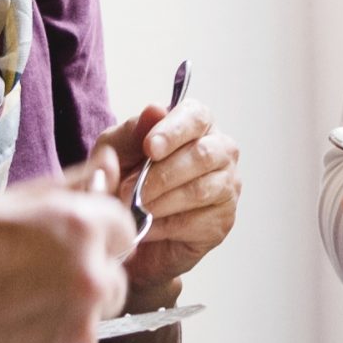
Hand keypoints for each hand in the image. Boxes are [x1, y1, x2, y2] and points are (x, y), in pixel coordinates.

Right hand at [0, 179, 132, 342]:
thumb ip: (63, 190)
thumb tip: (107, 169)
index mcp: (79, 229)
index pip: (124, 232)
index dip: (95, 241)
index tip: (63, 252)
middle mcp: (89, 280)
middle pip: (111, 282)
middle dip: (81, 285)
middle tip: (23, 291)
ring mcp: (78, 335)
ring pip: (88, 326)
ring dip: (61, 325)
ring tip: (3, 323)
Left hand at [87, 97, 240, 292]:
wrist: (125, 231)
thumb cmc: (125, 181)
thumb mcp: (116, 153)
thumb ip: (132, 133)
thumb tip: (155, 110)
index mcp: (196, 126)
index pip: (197, 116)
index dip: (174, 131)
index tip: (149, 148)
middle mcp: (220, 151)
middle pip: (202, 154)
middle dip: (161, 174)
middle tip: (129, 189)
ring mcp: (227, 185)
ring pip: (200, 189)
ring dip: (160, 201)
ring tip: (135, 208)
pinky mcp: (222, 219)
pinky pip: (197, 220)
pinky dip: (164, 225)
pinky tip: (147, 226)